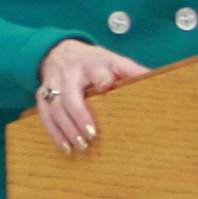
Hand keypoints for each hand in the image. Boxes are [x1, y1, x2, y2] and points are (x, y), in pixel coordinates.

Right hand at [36, 39, 151, 150]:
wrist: (58, 51)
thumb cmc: (91, 61)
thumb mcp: (112, 59)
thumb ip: (131, 70)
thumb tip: (155, 78)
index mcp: (90, 63)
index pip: (96, 69)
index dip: (101, 77)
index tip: (105, 86)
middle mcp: (69, 74)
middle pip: (70, 95)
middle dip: (79, 115)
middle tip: (92, 135)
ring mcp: (52, 85)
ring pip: (55, 108)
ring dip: (67, 129)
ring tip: (81, 146)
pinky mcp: (41, 95)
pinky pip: (45, 115)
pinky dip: (54, 133)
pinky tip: (65, 147)